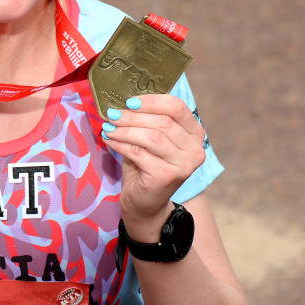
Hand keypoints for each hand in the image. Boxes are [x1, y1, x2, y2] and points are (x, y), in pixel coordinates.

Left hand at [101, 94, 205, 235]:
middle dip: (133, 116)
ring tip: (108, 127)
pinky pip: (139, 152)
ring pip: (151, 137)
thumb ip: (145, 120)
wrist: (144, 203)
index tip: (129, 102)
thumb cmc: (146, 166)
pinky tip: (109, 140)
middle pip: (163, 122)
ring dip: (125, 130)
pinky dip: (120, 144)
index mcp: (194, 133)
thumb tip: (123, 102)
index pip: (177, 107)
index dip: (151, 101)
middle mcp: (195, 149)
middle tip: (112, 114)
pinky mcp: (167, 176)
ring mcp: (184, 164)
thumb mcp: (149, 139)